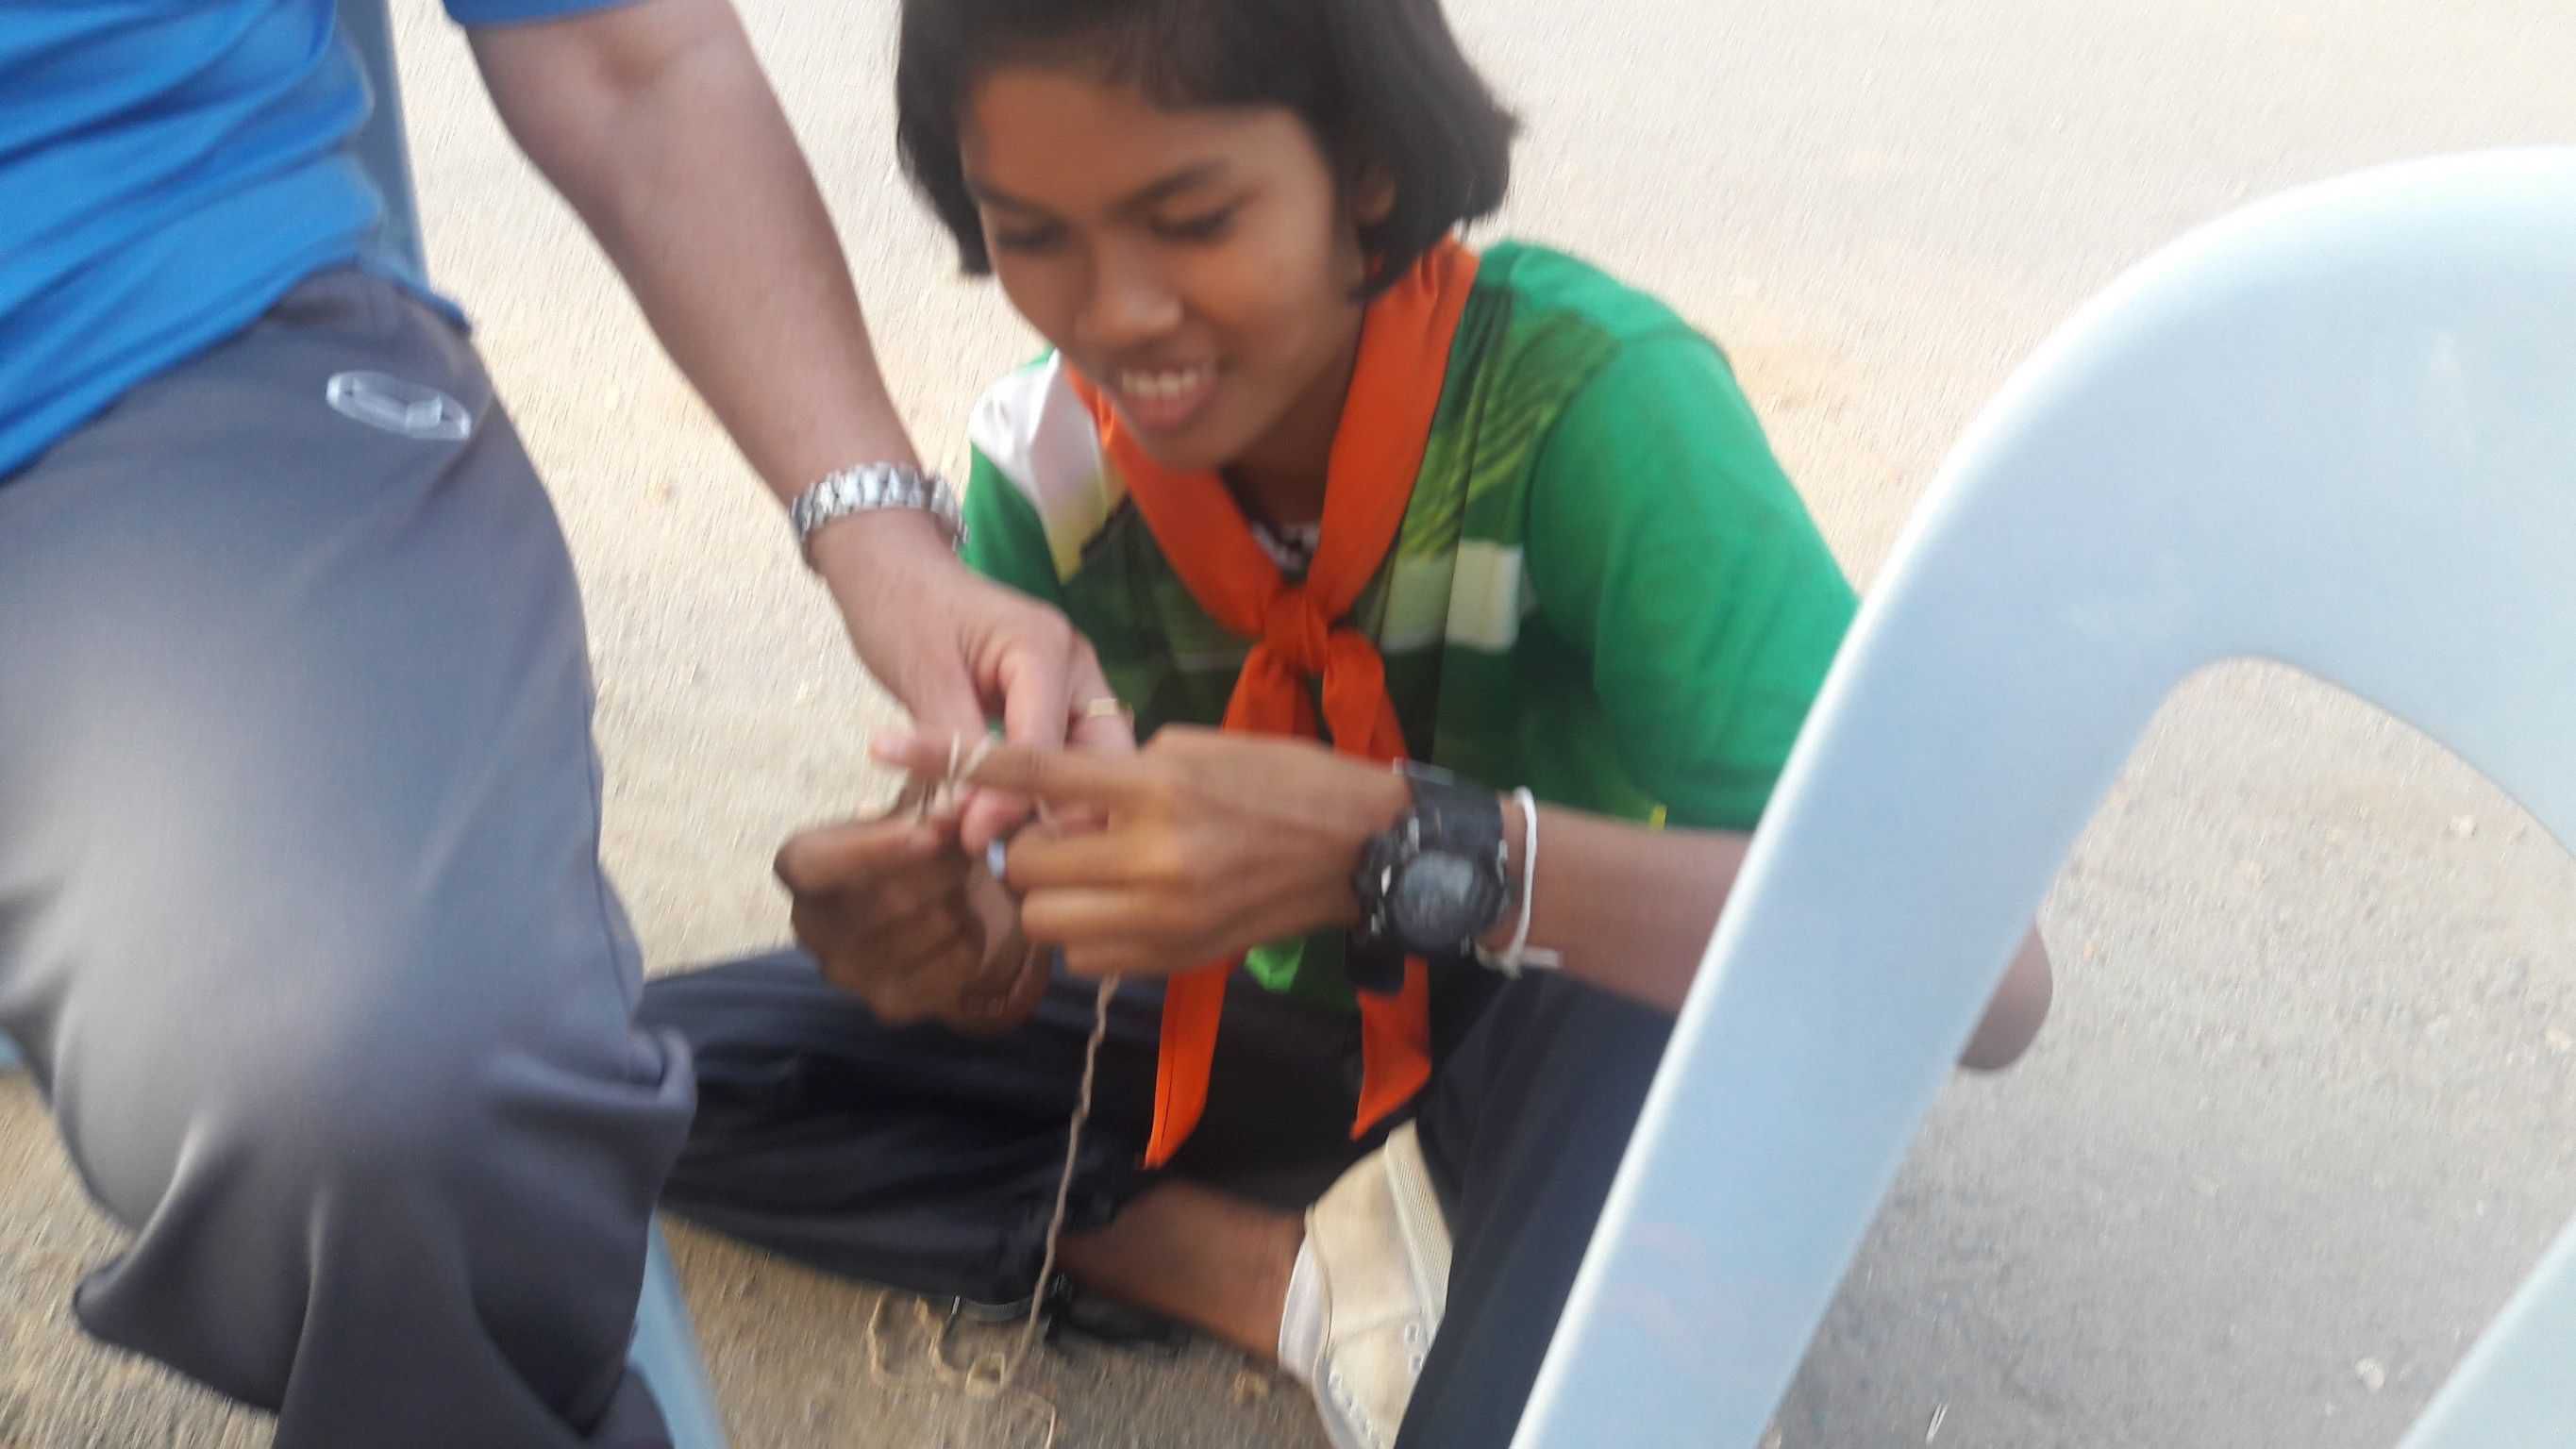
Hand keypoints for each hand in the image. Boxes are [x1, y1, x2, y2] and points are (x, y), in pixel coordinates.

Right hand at [772, 812, 1047, 1033]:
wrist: (919, 906)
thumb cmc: (905, 846)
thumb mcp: (910, 806)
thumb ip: (935, 796)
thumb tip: (966, 803)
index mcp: (798, 866)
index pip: (817, 864)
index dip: (875, 848)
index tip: (931, 832)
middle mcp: (810, 927)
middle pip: (890, 899)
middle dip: (946, 867)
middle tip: (969, 847)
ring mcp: (847, 974)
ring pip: (931, 928)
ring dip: (961, 900)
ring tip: (956, 887)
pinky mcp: (889, 1006)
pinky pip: (956, 963)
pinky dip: (973, 936)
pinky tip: (959, 924)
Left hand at [810, 512, 1136, 850]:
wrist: (890, 564)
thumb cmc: (901, 608)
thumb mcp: (923, 675)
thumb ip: (952, 746)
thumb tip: (967, 821)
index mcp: (1048, 649)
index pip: (1045, 742)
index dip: (1014, 799)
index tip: (977, 842)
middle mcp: (1077, 667)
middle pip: (1103, 755)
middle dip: (1077, 811)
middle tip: (1037, 867)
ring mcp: (1073, 686)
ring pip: (1095, 762)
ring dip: (1069, 809)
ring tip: (1037, 861)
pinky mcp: (1056, 704)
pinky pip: (1070, 757)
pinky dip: (1053, 795)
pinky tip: (1030, 835)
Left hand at [876, 727, 1411, 978]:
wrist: (1362, 852)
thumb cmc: (1285, 781)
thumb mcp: (1199, 750)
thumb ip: (1121, 772)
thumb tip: (1061, 801)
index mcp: (1154, 785)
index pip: (1030, 771)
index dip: (952, 756)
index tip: (886, 742)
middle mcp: (1150, 856)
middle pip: (1024, 866)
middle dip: (1025, 851)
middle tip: (1057, 834)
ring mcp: (1162, 919)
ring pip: (1047, 923)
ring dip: (1053, 898)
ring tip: (1094, 873)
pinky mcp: (1173, 961)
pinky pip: (1087, 959)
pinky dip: (1087, 934)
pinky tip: (1123, 907)